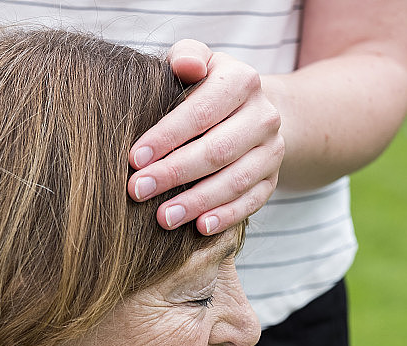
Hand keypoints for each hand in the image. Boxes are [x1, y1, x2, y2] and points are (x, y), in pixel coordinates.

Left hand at [128, 39, 283, 234]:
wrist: (250, 112)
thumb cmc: (205, 87)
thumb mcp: (197, 62)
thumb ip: (186, 56)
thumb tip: (187, 66)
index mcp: (242, 81)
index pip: (202, 112)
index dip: (167, 137)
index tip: (134, 158)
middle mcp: (264, 116)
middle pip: (217, 150)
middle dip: (174, 173)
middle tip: (137, 190)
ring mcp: (271, 150)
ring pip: (235, 181)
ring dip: (196, 202)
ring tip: (162, 218)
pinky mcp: (272, 179)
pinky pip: (252, 202)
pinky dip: (226, 217)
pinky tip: (199, 228)